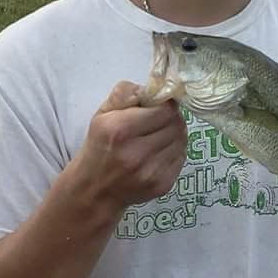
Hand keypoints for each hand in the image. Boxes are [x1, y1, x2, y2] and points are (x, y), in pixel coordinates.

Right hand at [76, 81, 187, 209]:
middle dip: (171, 118)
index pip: (165, 109)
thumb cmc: (99, 146)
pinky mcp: (163, 185)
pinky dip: (174, 151)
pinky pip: (181, 158)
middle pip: (177, 124)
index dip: (165, 104)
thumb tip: (152, 88)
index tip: (159, 105)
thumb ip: (125, 94)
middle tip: (161, 119)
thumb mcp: (102, 114)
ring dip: (175, 134)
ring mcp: (151, 172)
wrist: (94, 190)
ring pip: (182, 140)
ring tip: (160, 135)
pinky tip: (159, 152)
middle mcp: (137, 152)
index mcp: (120, 130)